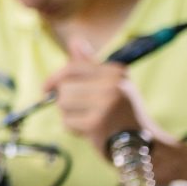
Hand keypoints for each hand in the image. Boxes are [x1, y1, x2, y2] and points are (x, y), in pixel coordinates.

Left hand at [48, 37, 168, 153]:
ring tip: (89, 120)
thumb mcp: (110, 84)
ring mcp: (106, 103)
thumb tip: (75, 40)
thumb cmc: (120, 113)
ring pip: (63, 104)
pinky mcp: (97, 122)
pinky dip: (74, 129)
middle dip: (67, 102)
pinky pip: (67, 122)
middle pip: (64, 88)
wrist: (141, 145)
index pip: (72, 68)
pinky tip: (91, 131)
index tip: (46, 88)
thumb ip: (89, 65)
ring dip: (70, 116)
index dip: (54, 78)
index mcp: (115, 71)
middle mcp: (113, 84)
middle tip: (86, 111)